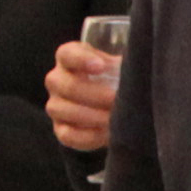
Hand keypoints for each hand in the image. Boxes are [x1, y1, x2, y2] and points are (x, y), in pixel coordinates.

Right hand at [46, 37, 118, 155]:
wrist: (109, 106)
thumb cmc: (115, 78)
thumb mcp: (119, 66)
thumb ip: (124, 64)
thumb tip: (135, 70)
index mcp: (69, 58)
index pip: (67, 54)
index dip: (82, 60)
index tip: (101, 66)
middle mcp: (57, 80)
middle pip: (68, 86)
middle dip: (96, 95)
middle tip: (116, 99)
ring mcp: (55, 105)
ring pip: (64, 110)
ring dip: (93, 116)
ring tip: (115, 119)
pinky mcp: (60, 129)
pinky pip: (68, 135)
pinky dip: (89, 136)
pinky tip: (107, 133)